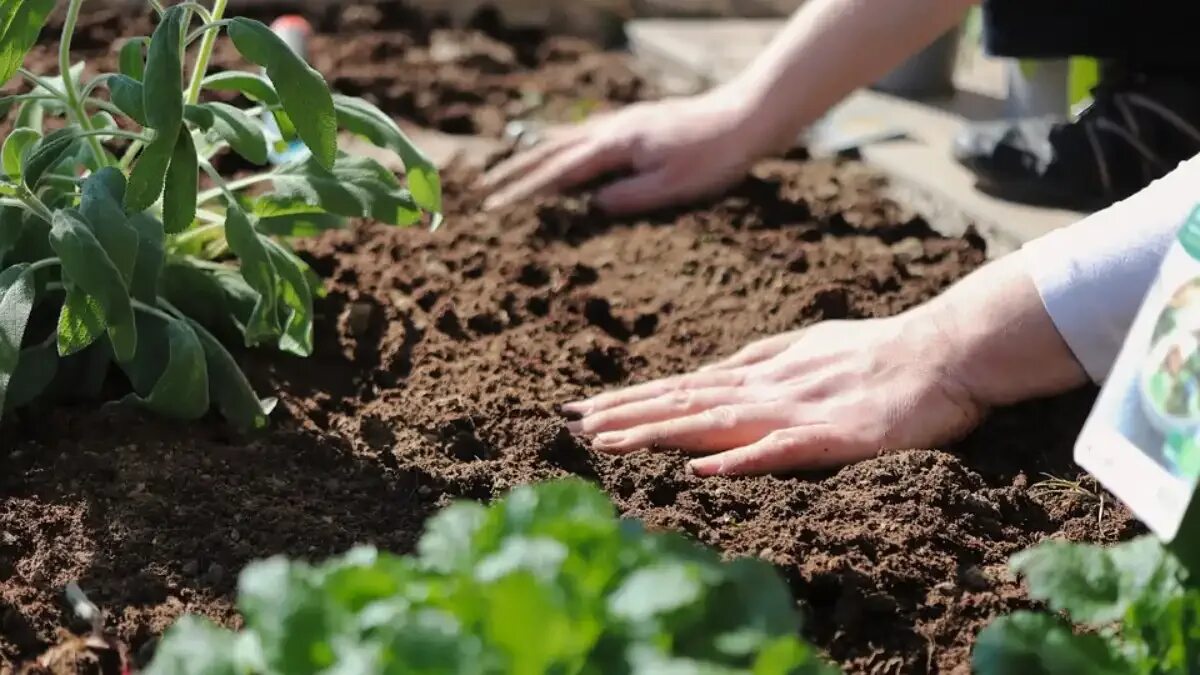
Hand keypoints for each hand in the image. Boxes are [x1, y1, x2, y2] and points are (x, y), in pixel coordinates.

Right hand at [481, 90, 770, 214]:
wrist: (746, 116)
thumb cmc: (714, 156)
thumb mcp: (672, 187)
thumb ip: (629, 197)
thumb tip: (591, 208)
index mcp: (616, 146)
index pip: (559, 173)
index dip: (526, 192)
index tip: (498, 208)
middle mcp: (613, 129)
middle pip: (553, 151)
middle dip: (517, 172)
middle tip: (487, 190)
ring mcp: (624, 123)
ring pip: (567, 138)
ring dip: (535, 155)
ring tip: (511, 170)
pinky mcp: (637, 123)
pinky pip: (587, 133)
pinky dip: (563, 143)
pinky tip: (564, 149)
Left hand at [563, 315, 985, 475]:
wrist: (947, 350)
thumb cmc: (880, 350)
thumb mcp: (808, 347)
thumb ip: (760, 360)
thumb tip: (713, 372)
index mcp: (762, 372)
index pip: (683, 387)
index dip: (632, 398)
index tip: (584, 409)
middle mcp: (768, 388)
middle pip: (685, 402)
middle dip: (626, 414)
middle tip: (572, 425)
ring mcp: (798, 411)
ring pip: (716, 422)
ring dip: (660, 432)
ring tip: (609, 443)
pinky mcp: (834, 436)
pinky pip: (781, 449)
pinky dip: (740, 459)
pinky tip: (702, 468)